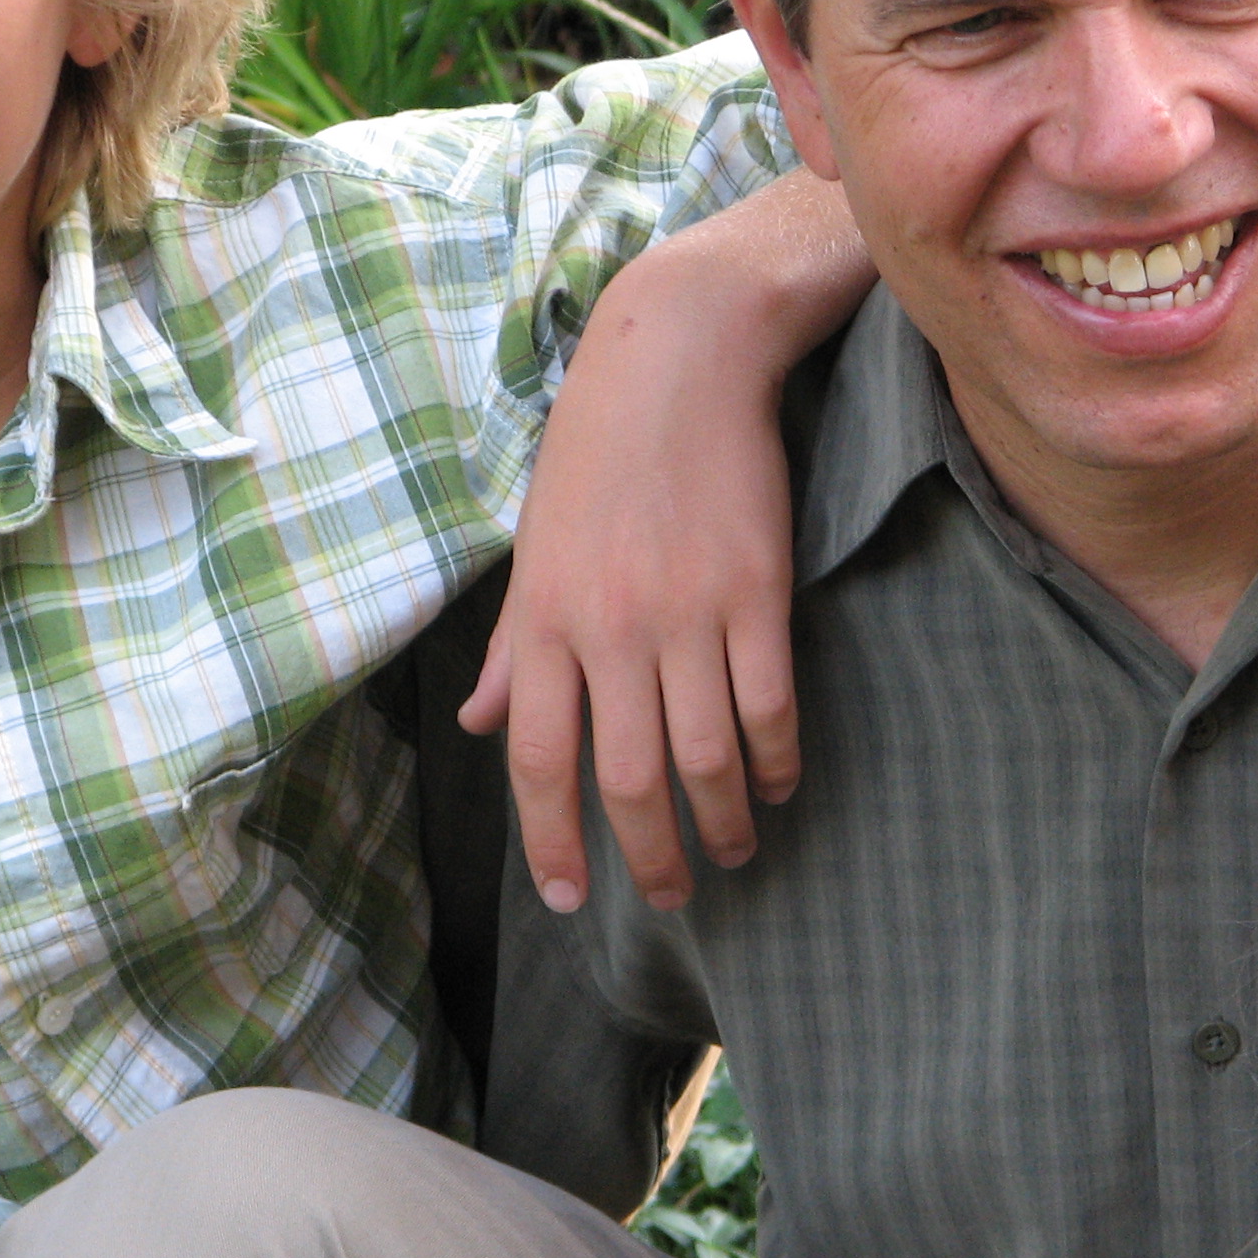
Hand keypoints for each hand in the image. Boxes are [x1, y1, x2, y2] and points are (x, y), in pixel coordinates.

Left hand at [461, 169, 870, 911]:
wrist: (677, 359)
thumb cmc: (594, 451)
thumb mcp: (534, 546)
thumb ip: (513, 645)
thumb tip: (482, 722)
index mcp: (544, 621)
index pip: (539, 763)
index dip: (553, 845)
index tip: (570, 898)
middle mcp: (609, 629)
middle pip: (629, 780)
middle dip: (649, 857)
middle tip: (668, 893)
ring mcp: (687, 614)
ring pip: (706, 760)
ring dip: (720, 825)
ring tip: (732, 852)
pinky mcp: (757, 593)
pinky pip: (769, 706)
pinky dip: (774, 761)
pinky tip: (774, 785)